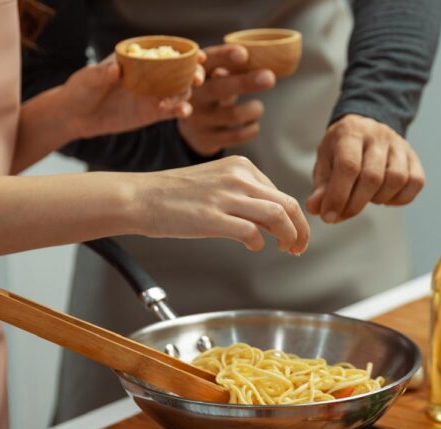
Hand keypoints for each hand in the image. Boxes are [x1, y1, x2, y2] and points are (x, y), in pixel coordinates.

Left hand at [61, 55, 204, 139]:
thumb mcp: (89, 78)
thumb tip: (116, 69)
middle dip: (194, 72)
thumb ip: (103, 73)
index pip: (165, 52)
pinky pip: (172, 111)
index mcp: (139, 59)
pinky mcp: (152, 113)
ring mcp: (154, 94)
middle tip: (197, 78)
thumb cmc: (81, 89)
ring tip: (182, 99)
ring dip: (188, 93)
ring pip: (180, 91)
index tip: (197, 54)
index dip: (185, 52)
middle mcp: (151, 75)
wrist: (77, 116)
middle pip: (180, 71)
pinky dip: (180, 110)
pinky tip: (182, 111)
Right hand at [132, 156, 308, 254]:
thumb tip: (269, 220)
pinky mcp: (213, 217)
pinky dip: (259, 243)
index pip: (280, 193)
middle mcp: (238, 177)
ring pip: (278, 216)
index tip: (293, 233)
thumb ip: (243, 196)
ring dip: (289, 236)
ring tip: (287, 249)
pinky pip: (252, 232)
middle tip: (300, 246)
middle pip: (288, 204)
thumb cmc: (173, 194)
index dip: (293, 218)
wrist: (139, 196)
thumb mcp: (216, 183)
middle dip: (300, 229)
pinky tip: (253, 247)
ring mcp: (226, 196)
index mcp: (241, 166)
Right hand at [177, 44, 275, 155]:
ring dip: (254, 109)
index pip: (207, 62)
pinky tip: (253, 124)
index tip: (243, 55)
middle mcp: (194, 96)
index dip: (224, 57)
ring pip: (232, 115)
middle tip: (269, 77)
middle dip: (245, 82)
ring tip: (258, 107)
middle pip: (218, 88)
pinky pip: (237, 135)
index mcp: (196, 73)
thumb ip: (229, 67)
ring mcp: (199, 120)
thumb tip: (258, 59)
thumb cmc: (211, 93)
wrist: (191, 129)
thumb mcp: (214, 77)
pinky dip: (252, 128)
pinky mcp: (208, 140)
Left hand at [306, 114, 424, 222]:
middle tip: (343, 213)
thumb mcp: (325, 162)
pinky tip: (385, 198)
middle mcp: (378, 135)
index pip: (348, 166)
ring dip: (379, 199)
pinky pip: (416, 182)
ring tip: (366, 199)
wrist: (364, 128)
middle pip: (372, 176)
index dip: (338, 195)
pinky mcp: (413, 157)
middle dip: (355, 204)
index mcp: (351, 133)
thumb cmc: (341, 149)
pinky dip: (400, 198)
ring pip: (397, 179)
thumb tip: (316, 208)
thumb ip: (321, 187)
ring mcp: (399, 145)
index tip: (328, 216)